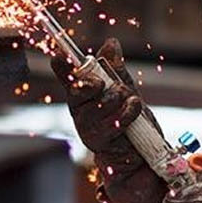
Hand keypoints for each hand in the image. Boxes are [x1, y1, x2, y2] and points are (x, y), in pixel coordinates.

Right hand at [50, 38, 157, 154]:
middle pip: (78, 91)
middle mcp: (81, 112)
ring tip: (129, 104)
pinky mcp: (99, 143)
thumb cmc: (132, 126)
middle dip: (93, 84)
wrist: (141, 158)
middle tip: (103, 84)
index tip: (59, 56)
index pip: (70, 79)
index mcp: (84, 97)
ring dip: (120, 99)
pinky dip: (129, 111)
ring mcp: (87, 129)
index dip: (63, 68)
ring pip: (101, 103)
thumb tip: (110, 43)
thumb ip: (116, 70)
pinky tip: (135, 110)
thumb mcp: (127, 92)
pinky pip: (115, 119)